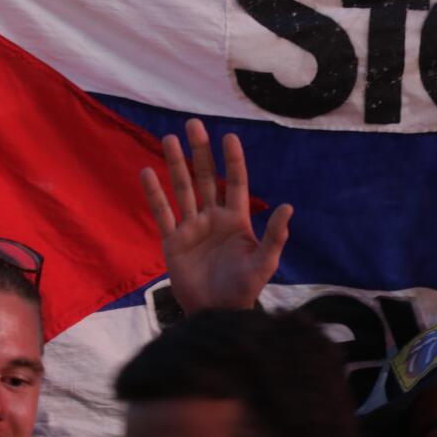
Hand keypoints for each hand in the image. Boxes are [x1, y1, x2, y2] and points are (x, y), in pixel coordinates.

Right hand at [140, 119, 291, 311]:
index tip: (229, 136)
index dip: (233, 160)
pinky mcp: (173, 241)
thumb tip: (289, 207)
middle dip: (200, 151)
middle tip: (194, 124)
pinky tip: (147, 171)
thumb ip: (276, 236)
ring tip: (169, 138)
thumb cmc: (244, 289)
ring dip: (176, 164)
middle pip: (207, 178)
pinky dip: (154, 193)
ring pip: (183, 188)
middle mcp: (213, 218)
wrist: (217, 312)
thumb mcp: (265, 263)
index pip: (236, 183)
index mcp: (237, 220)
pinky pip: (162, 212)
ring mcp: (192, 227)